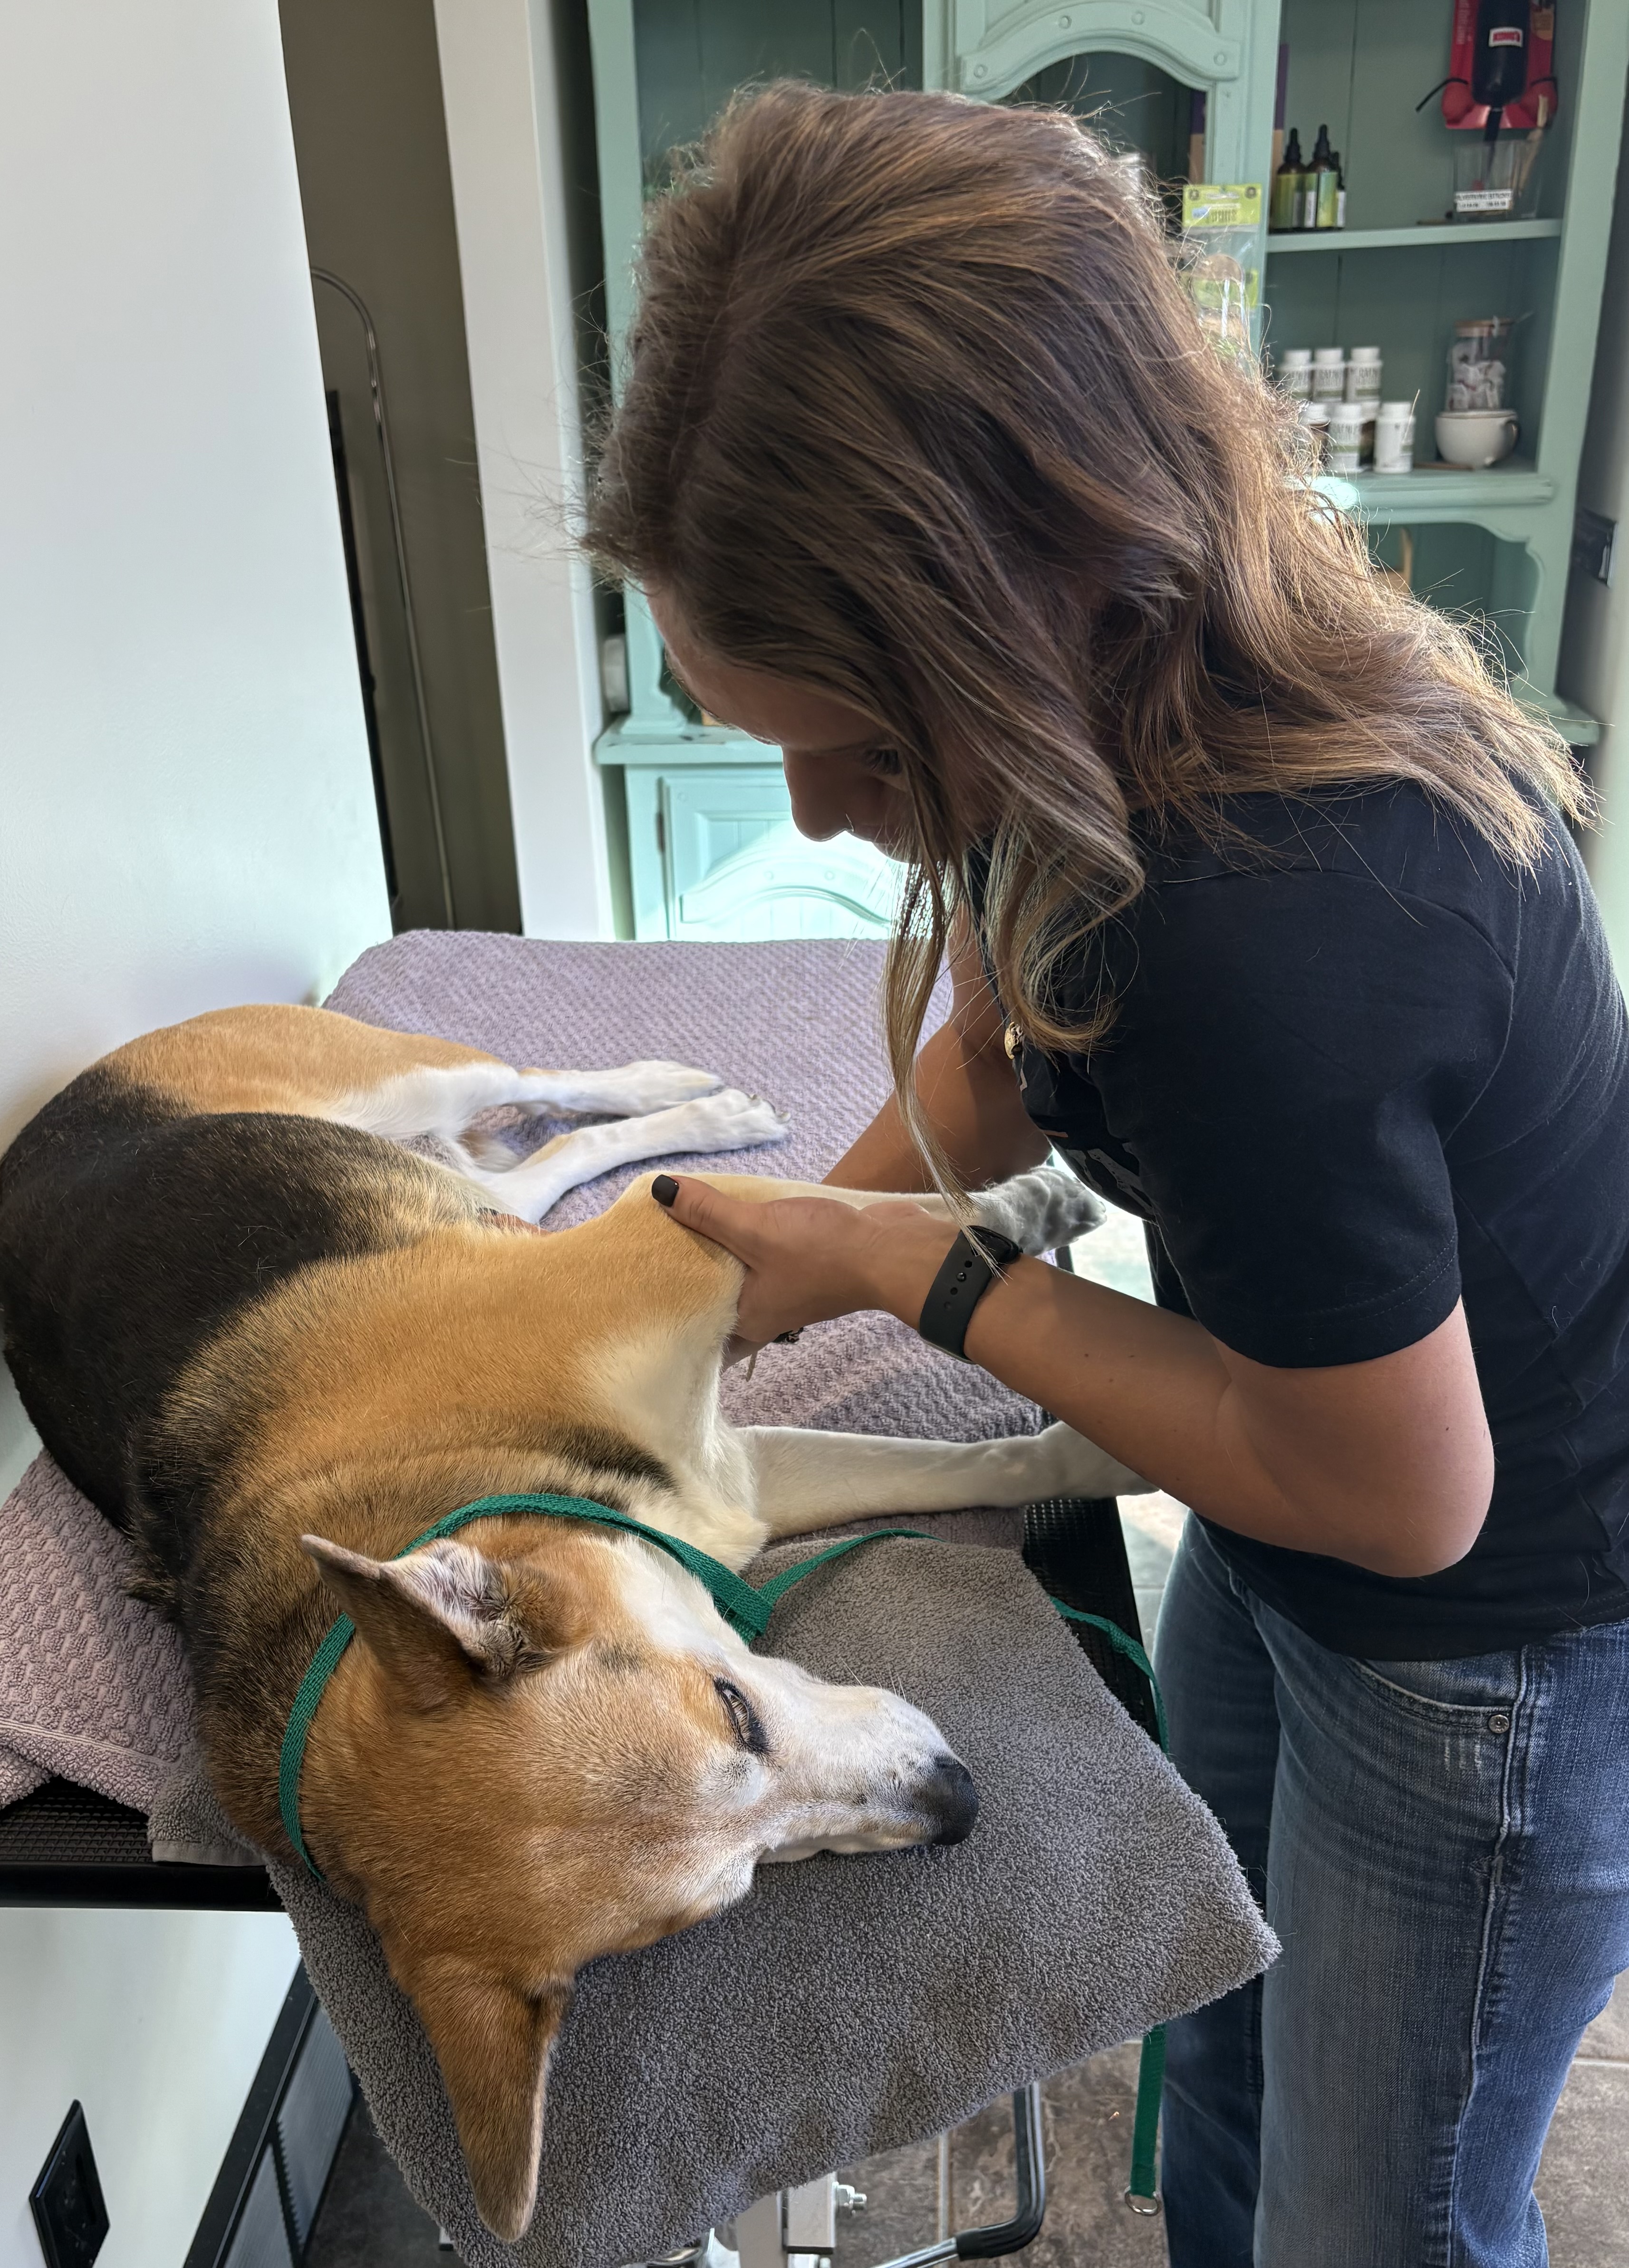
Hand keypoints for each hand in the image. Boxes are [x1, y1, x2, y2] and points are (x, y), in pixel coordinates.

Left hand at [649, 1177, 955, 1350]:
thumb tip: (660, 1191)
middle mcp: (765, 1314)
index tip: (643, 1313)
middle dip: (690, 1292)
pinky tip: (735, 1222)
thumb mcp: (753, 1228)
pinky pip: (765, 1260)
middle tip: (651, 1270)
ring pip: (741, 1282)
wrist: (890, 1249)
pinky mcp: (807, 1266)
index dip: (674, 1330)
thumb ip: (706, 1211)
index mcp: (747, 1321)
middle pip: (718, 1309)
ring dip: (719, 1266)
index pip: (700, 1340)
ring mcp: (788, 1292)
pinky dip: (747, 1247)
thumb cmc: (822, 1253)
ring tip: (683, 1240)